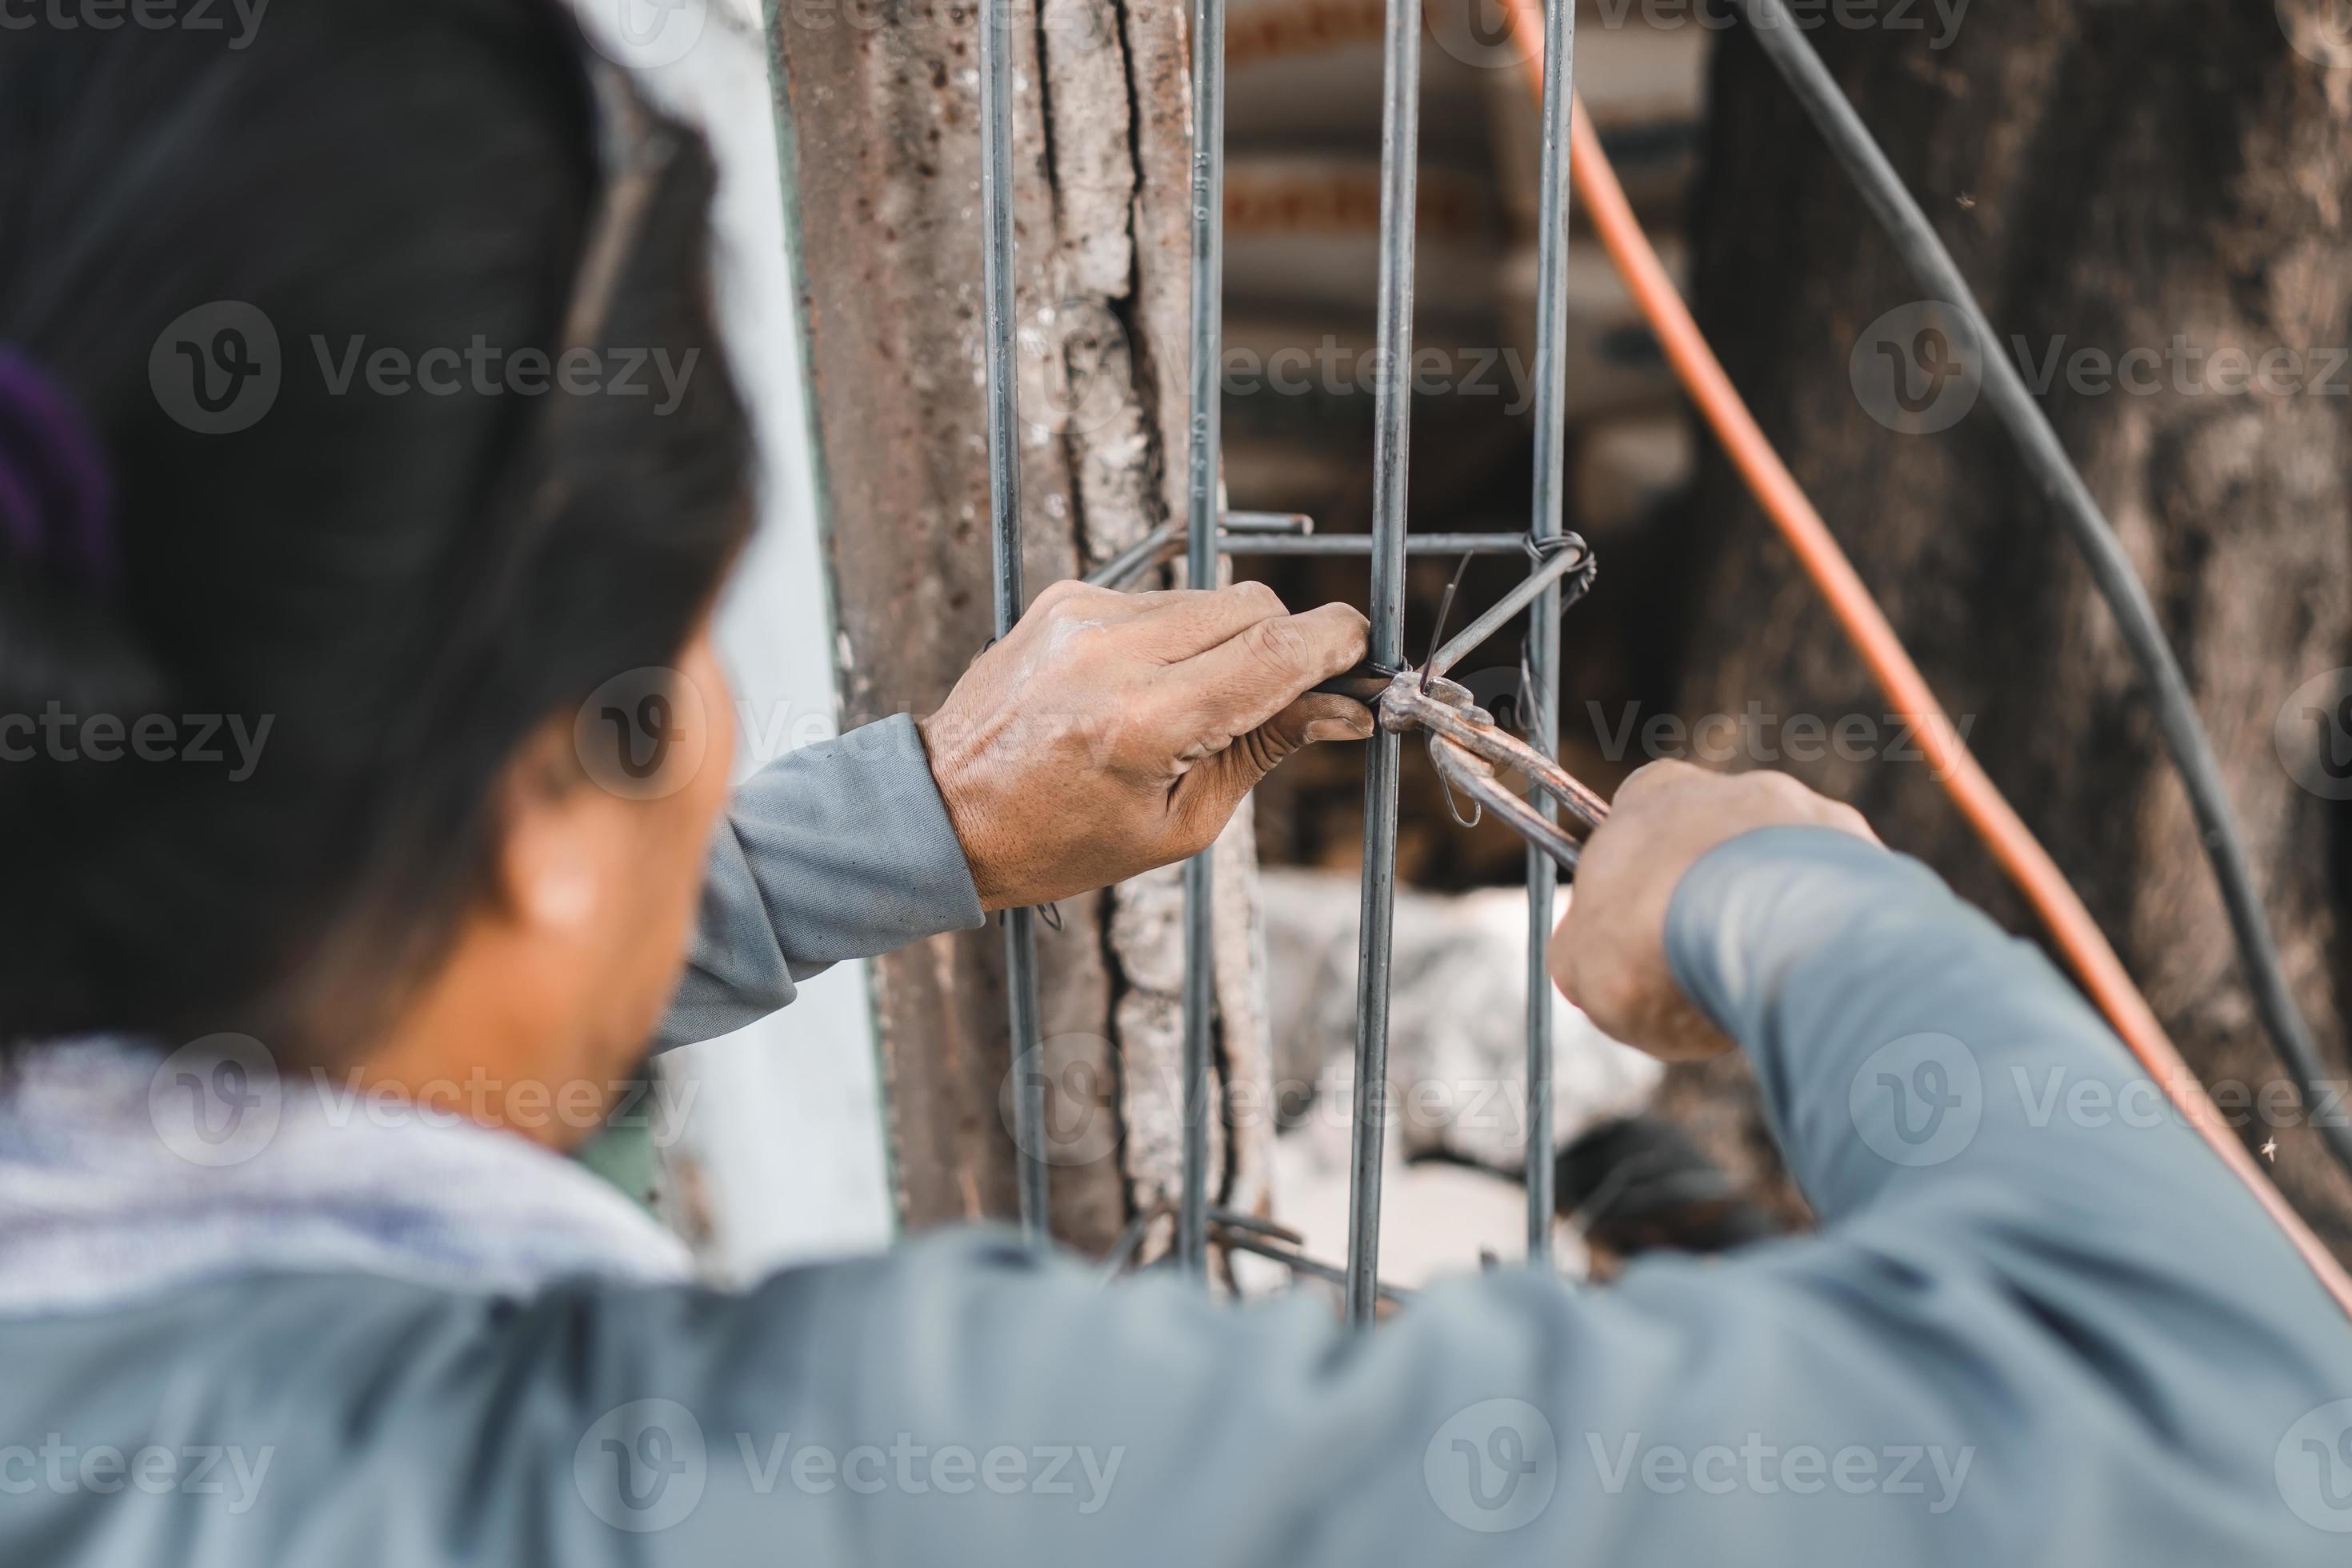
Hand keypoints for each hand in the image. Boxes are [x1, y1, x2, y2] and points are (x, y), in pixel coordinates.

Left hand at [921, 578, 1372, 909]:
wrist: (945, 811)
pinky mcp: (1066, 597)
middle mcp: (1113, 652)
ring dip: (1230, 641)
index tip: (1363, 653)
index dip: (1335, 645)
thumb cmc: (1059, 838)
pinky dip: (1176, 635)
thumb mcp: (1178, 824)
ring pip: (1209, 597)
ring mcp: (1084, 615)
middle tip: (1286, 697)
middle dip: (1286, 644)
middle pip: (1253, 607)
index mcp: (1144, 721)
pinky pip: (1158, 599)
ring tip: (1197, 705)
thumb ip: (1263, 751)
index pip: (1274, 653)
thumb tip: (1343, 710)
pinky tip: (1145, 685)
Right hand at [1549, 760, 1875, 1060]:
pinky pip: (1844, 898)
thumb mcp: (1581, 965)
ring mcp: (1806, 815)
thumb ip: (1584, 954)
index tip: (1636, 934)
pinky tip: (1815, 978)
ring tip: (1765, 982)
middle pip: (1720, 844)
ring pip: (1787, 870)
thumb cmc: (1656, 942)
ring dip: (1775, 916)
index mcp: (1652, 797)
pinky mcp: (1866, 856)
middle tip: (1706, 964)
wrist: (1765, 930)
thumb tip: (1589, 967)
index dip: (1636, 882)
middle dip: (1714, 898)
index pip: (1637, 820)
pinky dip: (1830, 933)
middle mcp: (1733, 790)